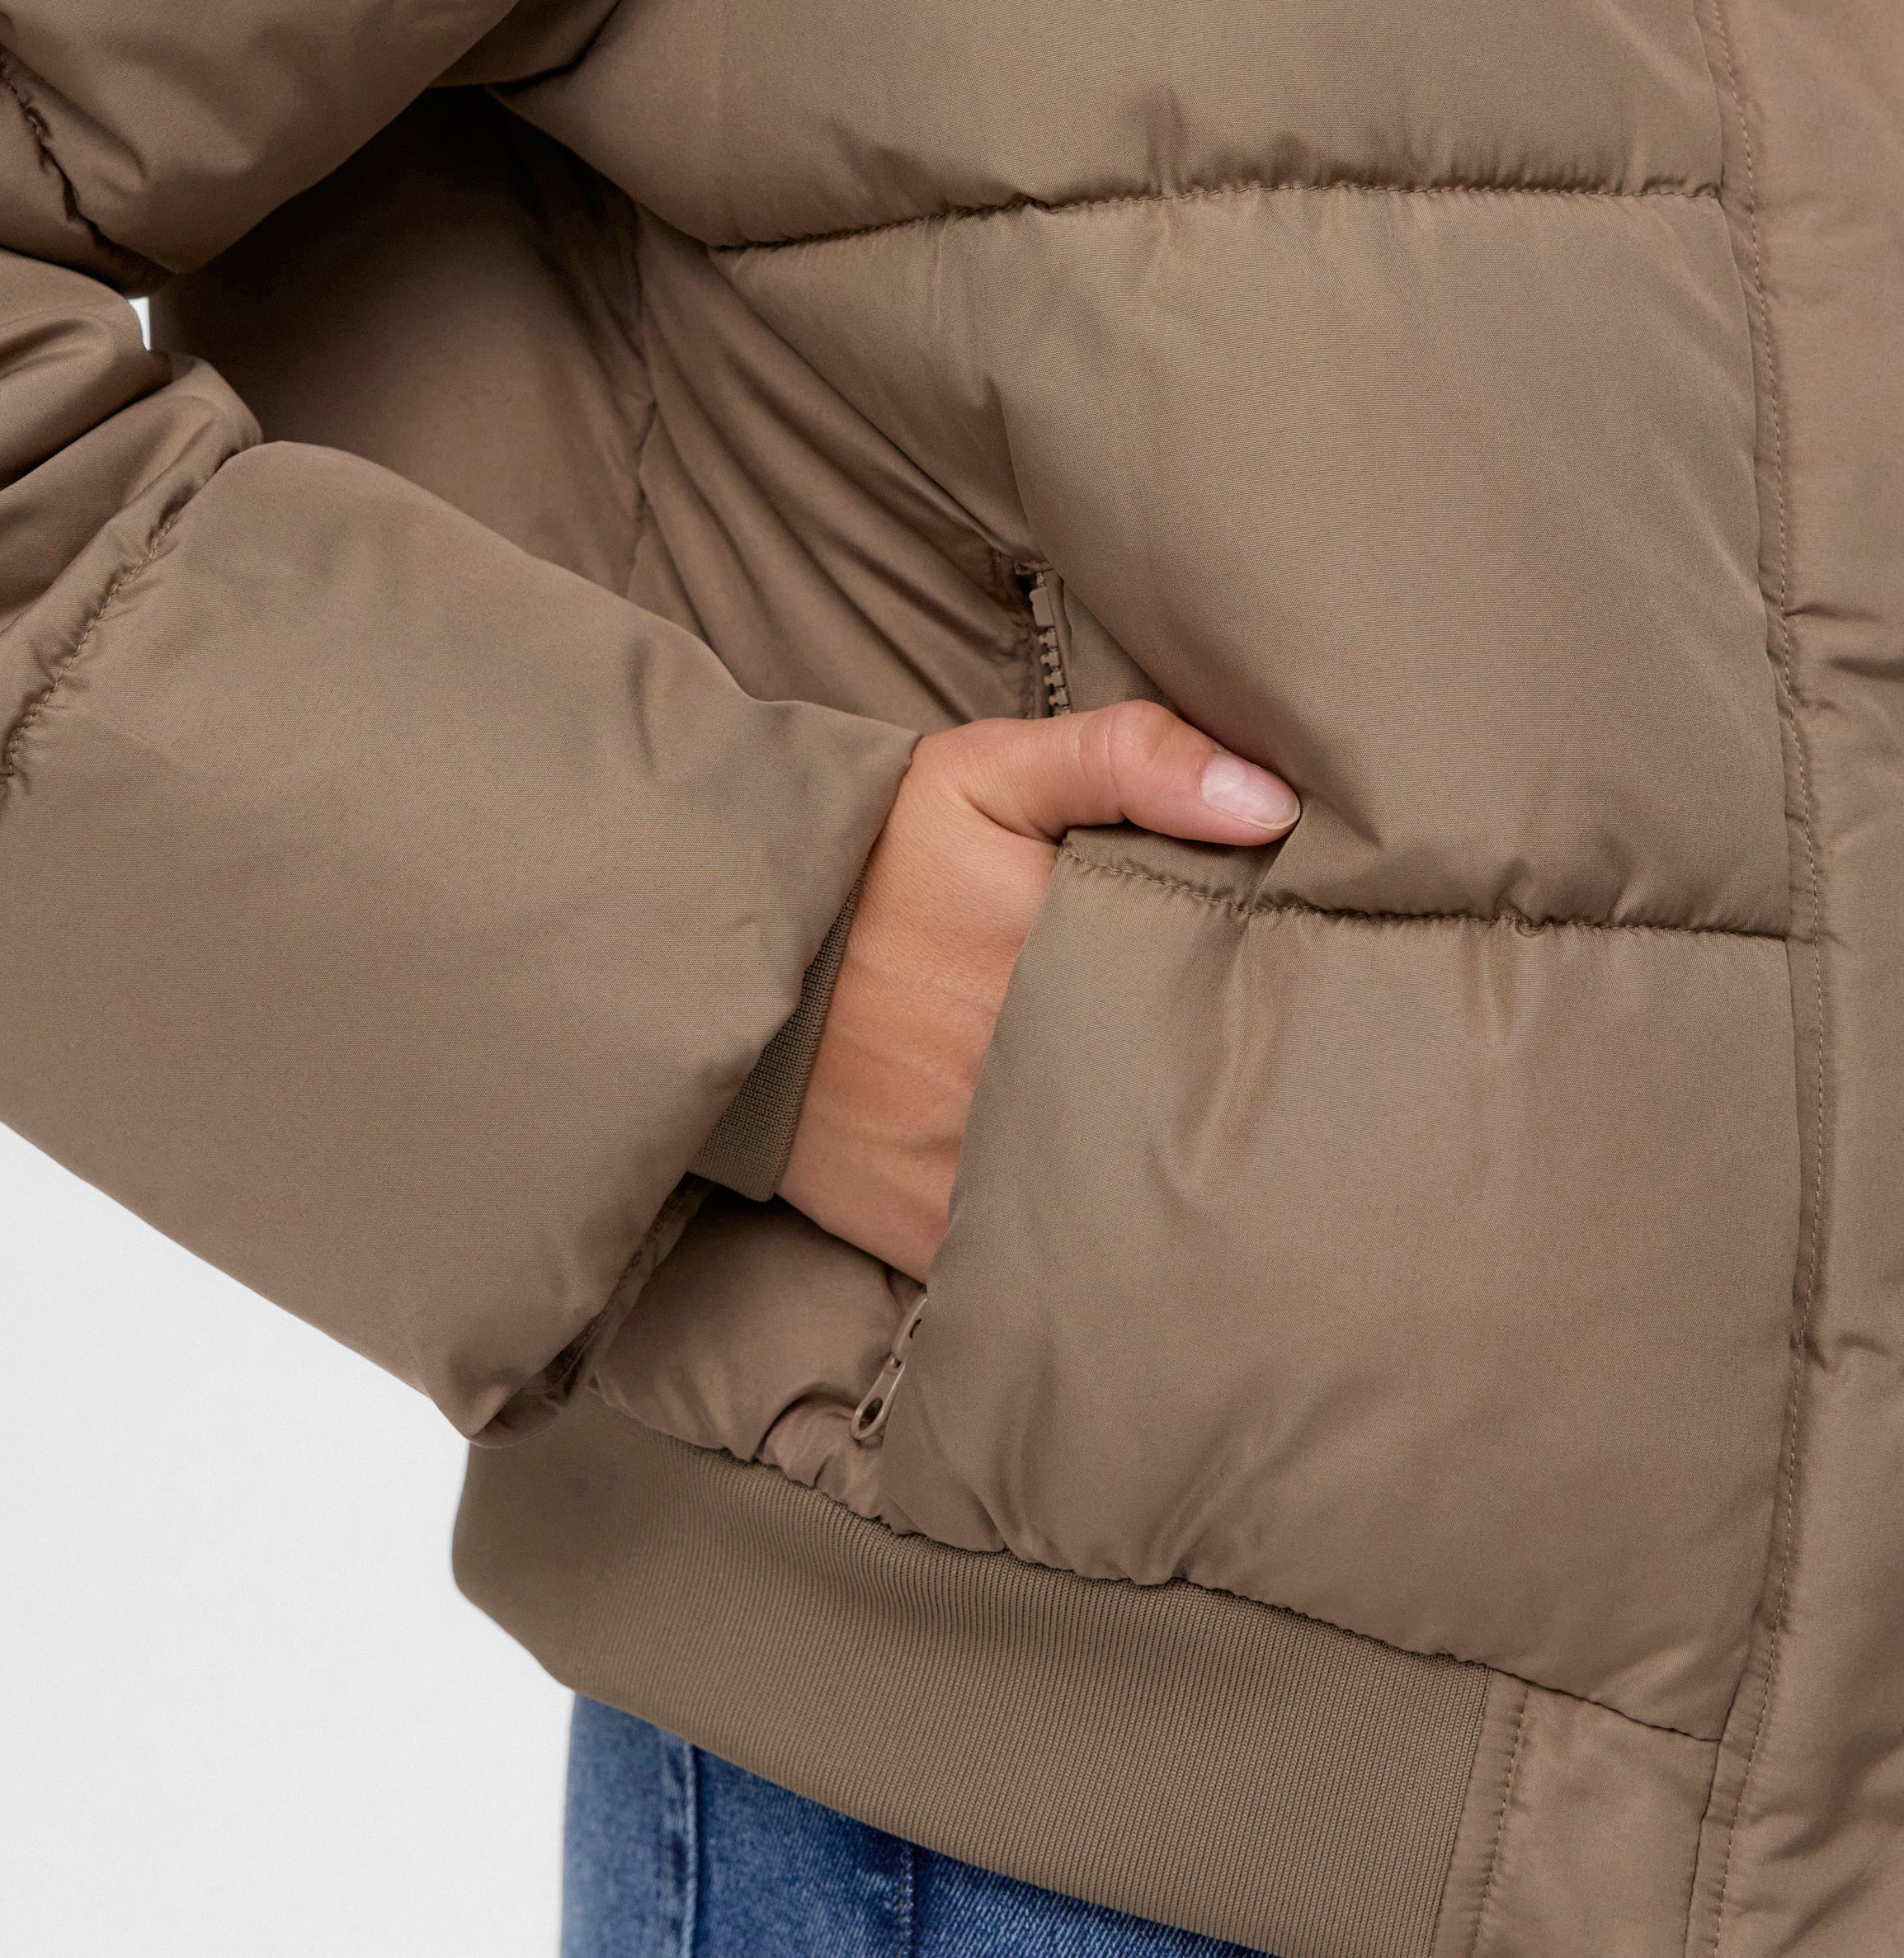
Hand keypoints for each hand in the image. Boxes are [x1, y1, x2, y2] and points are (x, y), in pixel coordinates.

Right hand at [778, 703, 1299, 1278]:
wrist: (719, 948)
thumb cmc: (872, 852)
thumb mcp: (988, 772)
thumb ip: (1130, 759)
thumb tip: (1271, 802)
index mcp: (1063, 956)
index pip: (1217, 997)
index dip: (1271, 998)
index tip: (1305, 988)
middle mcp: (1028, 1072)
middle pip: (1180, 1109)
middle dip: (1226, 1099)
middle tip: (1282, 1087)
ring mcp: (978, 1167)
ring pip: (1120, 1198)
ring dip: (1163, 1183)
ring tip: (1207, 1160)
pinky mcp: (932, 1233)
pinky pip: (1041, 1265)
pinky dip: (1084, 1253)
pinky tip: (1120, 1226)